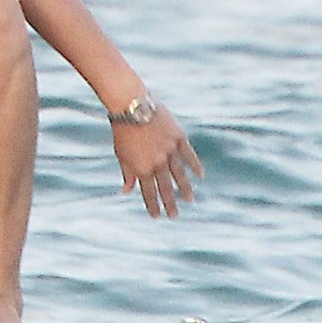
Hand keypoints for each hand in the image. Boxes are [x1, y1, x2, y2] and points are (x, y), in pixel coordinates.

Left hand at [111, 102, 203, 218]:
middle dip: (170, 203)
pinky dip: (195, 165)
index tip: (156, 216)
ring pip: (180, 174)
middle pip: (166, 187)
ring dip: (185, 189)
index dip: (153, 205)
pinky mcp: (178, 137)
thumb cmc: (122, 130)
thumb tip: (127, 191)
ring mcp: (170, 150)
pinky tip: (200, 175)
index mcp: (141, 168)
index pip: (148, 192)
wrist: (131, 105)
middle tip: (174, 216)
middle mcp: (157, 163)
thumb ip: (128, 173)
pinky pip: (189, 155)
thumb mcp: (121, 154)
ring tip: (189, 200)